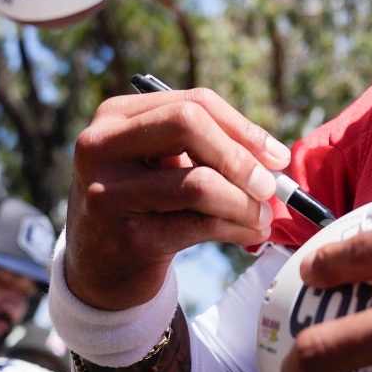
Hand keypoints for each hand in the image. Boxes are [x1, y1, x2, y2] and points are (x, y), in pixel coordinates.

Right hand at [67, 88, 288, 310]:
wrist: (96, 268)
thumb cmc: (142, 204)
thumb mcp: (158, 164)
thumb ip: (205, 148)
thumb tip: (272, 157)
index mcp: (114, 117)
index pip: (193, 102)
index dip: (242, 127)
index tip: (276, 156)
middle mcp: (102, 147)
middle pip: (189, 124)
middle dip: (240, 157)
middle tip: (270, 186)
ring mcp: (110, 192)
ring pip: (199, 183)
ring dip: (244, 203)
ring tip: (263, 217)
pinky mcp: (127, 238)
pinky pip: (199, 226)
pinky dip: (235, 229)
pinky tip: (248, 234)